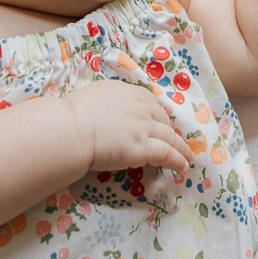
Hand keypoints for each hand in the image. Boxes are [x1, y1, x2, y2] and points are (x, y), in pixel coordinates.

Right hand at [64, 79, 193, 172]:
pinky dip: (178, 160)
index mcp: (128, 92)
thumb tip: (107, 110)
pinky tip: (182, 166)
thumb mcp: (94, 97)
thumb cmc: (72, 115)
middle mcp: (140, 107)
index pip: (150, 103)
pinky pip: (167, 154)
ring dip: (181, 148)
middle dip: (170, 131)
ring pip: (170, 137)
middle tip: (175, 141)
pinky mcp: (144, 148)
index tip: (161, 123)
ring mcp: (144, 128)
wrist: (69, 129)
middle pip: (163, 119)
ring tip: (188, 156)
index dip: (158, 115)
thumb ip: (108, 102)